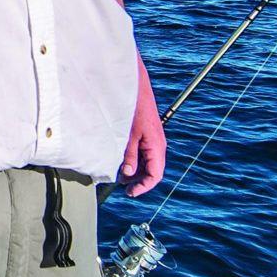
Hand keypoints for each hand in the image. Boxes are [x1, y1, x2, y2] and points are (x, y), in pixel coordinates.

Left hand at [119, 53, 166, 196]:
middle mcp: (157, 144)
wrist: (134, 84)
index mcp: (156, 146)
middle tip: (122, 185)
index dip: (143, 186)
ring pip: (147, 161)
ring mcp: (152, 138)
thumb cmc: (131, 107)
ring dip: (135, 169)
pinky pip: (143, 151)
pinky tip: (121, 158)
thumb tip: (127, 174)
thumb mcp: (127, 134)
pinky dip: (134, 158)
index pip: (155, 174)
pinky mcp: (146, 132)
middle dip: (138, 180)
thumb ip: (128, 155)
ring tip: (119, 172)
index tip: (130, 192)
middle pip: (152, 170)